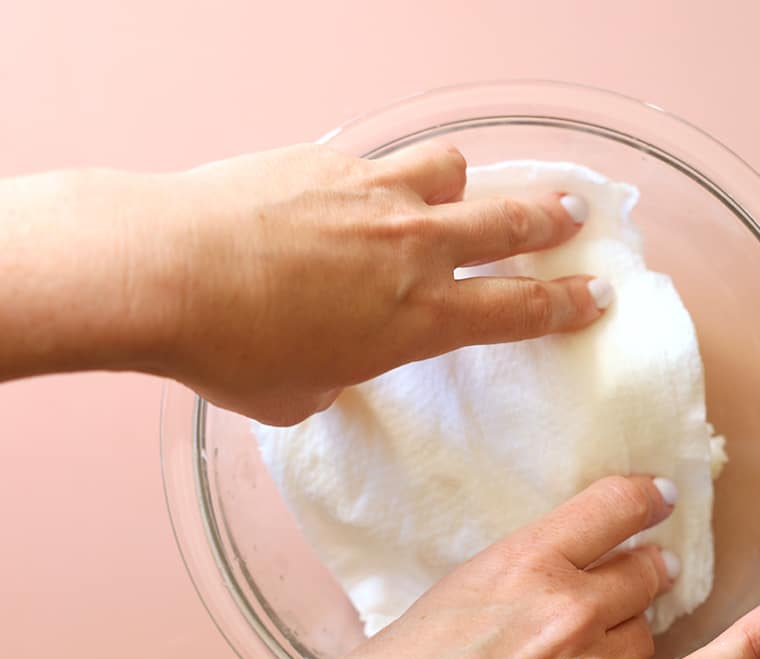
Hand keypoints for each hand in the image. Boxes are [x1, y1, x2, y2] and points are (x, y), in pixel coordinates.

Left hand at [137, 142, 604, 424]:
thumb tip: (331, 366)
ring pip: (452, 170)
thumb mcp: (296, 396)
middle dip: (552, 221)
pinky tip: (356, 189)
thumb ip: (336, 379)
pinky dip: (385, 176)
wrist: (163, 271)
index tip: (596, 295)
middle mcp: (413, 250)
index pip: (520, 310)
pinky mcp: (328, 162)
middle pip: (511, 223)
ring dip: (466, 183)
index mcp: (419, 320)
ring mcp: (374, 196)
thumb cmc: (227, 351)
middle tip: (575, 216)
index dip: (567, 304)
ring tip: (459, 189)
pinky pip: (379, 161)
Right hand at [202, 475, 759, 658]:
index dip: (639, 501)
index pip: (611, 506)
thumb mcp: (432, 608)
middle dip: (633, 578)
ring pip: (651, 627)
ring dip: (632, 635)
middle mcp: (568, 607)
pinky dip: (755, 641)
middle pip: (642, 572)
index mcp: (519, 564)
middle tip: (606, 598)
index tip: (650, 501)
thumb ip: (499, 587)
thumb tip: (531, 588)